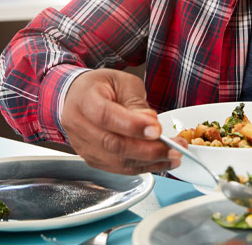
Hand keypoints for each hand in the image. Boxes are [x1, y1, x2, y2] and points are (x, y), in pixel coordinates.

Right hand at [60, 68, 180, 174]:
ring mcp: (83, 146)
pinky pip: (118, 168)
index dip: (132, 125)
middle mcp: (79, 125)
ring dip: (150, 162)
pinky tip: (160, 162)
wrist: (77, 97)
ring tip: (174, 157)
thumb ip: (136, 103)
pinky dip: (142, 167)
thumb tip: (151, 124)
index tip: (157, 130)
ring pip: (117, 161)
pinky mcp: (92, 159)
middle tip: (174, 149)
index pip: (106, 116)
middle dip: (148, 150)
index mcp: (84, 99)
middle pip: (113, 144)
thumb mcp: (123, 83)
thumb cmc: (101, 87)